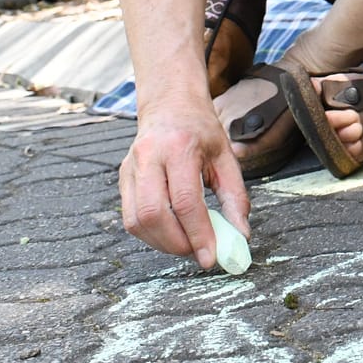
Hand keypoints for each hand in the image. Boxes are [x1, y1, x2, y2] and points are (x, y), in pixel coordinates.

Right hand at [118, 93, 249, 268]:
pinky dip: (150, 234)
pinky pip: (130, 217)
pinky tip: (170, 232)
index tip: (211, 257)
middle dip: (177, 243)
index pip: (186, 200)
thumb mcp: (227, 158)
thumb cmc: (200, 131)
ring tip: (186, 243)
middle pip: (153, 214)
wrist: (170, 105)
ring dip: (162, 242)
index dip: (199, 234)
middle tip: (198, 252)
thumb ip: (236, 198)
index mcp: (179, 147)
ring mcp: (130, 168)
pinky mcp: (122, 179)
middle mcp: (149, 156)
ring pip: (136, 220)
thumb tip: (240, 236)